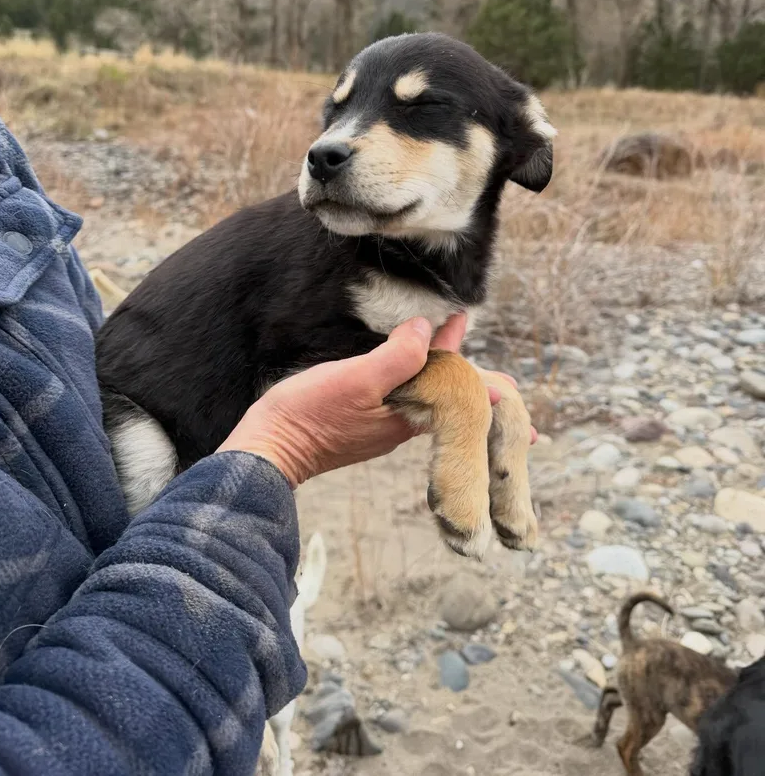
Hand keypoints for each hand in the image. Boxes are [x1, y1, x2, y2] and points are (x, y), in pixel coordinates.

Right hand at [216, 314, 532, 486]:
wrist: (268, 450)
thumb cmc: (310, 416)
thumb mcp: (357, 379)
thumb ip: (397, 357)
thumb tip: (427, 331)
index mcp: (409, 415)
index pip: (462, 398)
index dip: (488, 384)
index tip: (513, 385)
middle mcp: (402, 424)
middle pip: (451, 402)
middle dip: (479, 390)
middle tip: (512, 391)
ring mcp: (382, 425)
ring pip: (429, 400)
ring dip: (450, 379)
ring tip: (466, 363)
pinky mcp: (362, 421)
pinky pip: (405, 398)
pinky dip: (420, 378)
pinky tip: (414, 368)